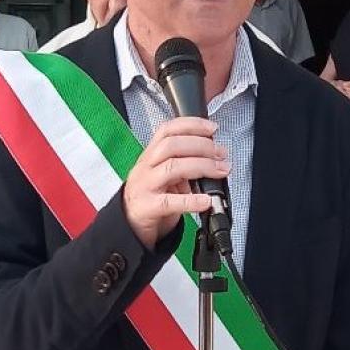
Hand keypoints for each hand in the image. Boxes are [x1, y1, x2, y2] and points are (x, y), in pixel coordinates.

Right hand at [122, 117, 229, 249]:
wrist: (129, 225)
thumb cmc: (150, 197)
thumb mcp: (164, 175)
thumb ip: (184, 163)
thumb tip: (215, 158)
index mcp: (151, 155)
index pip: (167, 130)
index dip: (191, 125)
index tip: (212, 129)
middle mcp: (146, 167)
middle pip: (171, 145)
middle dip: (201, 146)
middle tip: (221, 154)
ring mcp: (145, 186)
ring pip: (172, 167)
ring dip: (202, 166)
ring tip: (220, 171)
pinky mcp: (147, 207)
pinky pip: (170, 202)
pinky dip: (191, 200)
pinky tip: (206, 201)